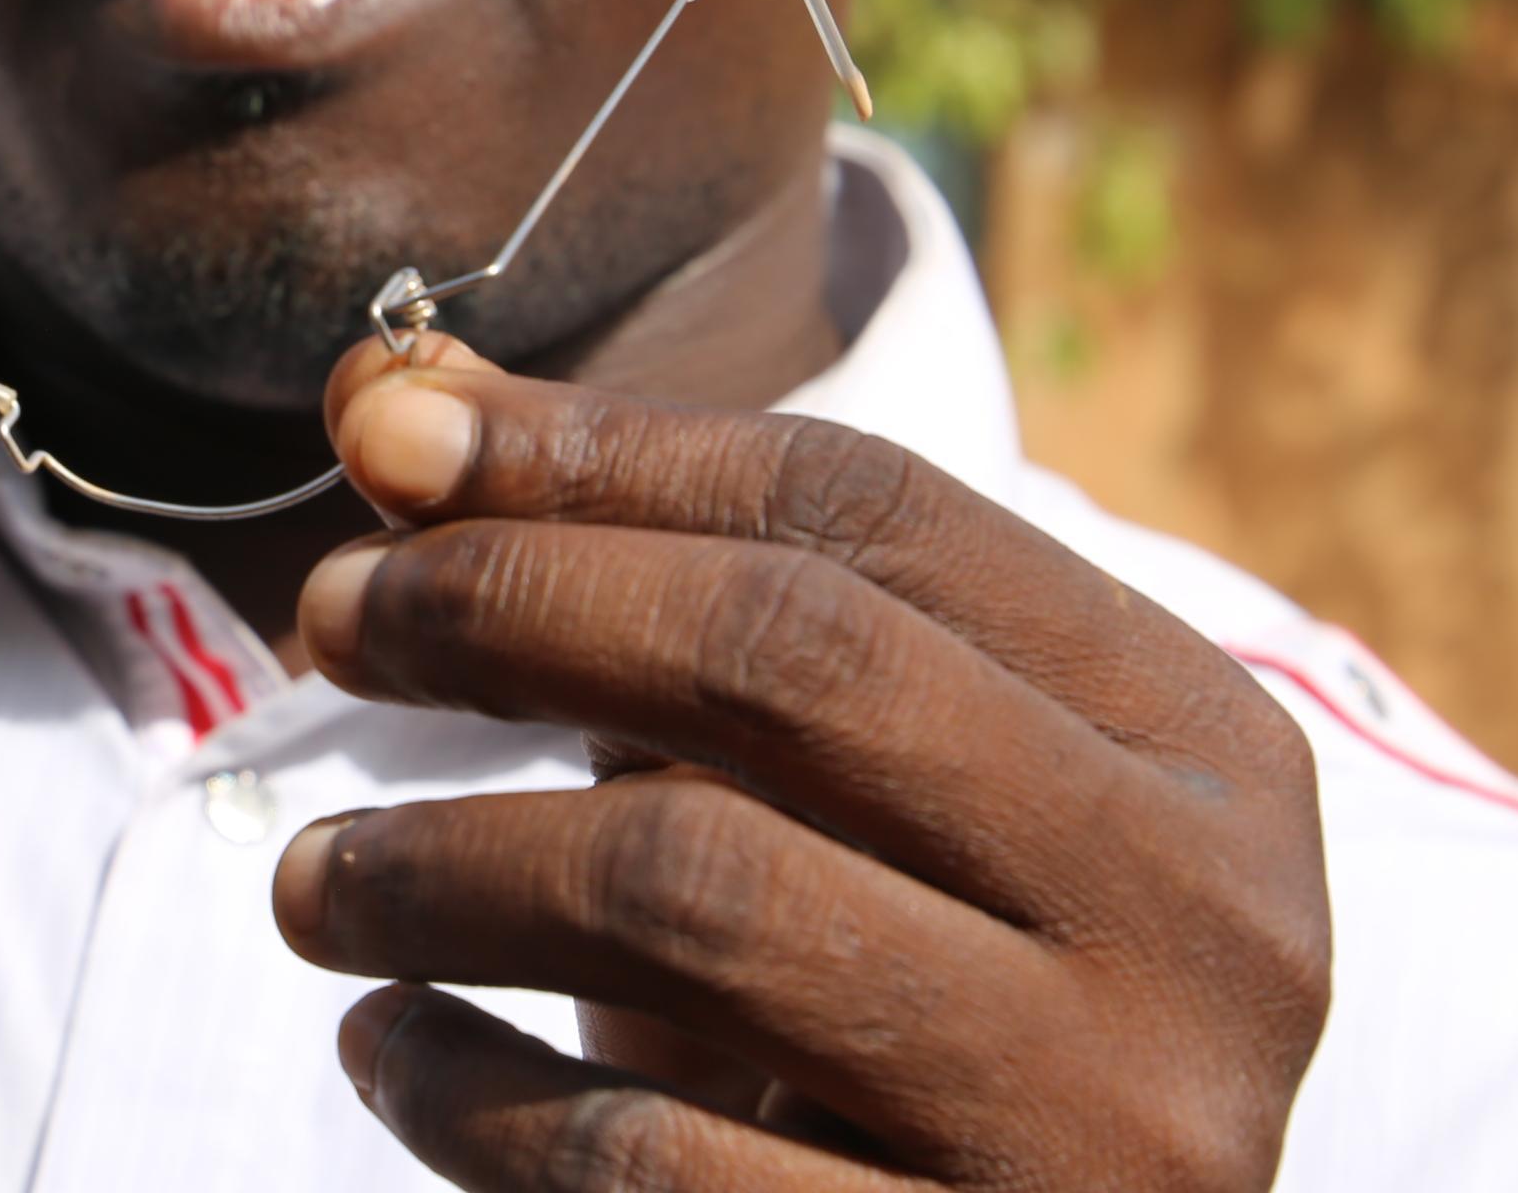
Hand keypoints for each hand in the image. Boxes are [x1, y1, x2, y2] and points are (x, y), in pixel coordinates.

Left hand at [274, 334, 1329, 1189]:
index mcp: (1201, 750)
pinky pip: (640, 1160)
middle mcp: (1200, 928)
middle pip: (792, 661)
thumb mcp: (817, 798)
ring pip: (696, 891)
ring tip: (316, 879)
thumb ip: (638, 584)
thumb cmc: (892, 1020)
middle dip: (512, 606)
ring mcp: (1104, 1130)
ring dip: (442, 861)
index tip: (384, 442)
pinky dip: (466, 1089)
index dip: (604, 452)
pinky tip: (389, 1048)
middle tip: (329, 621)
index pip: (871, 514)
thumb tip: (380, 400)